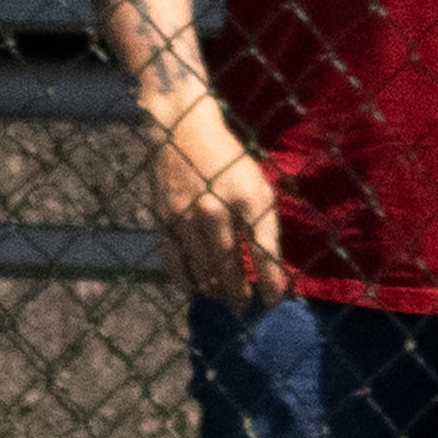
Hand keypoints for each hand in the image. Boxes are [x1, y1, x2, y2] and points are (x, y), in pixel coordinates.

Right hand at [148, 107, 286, 309]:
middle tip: (244, 306)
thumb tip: (271, 267)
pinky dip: (185, 278)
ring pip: (200, 265)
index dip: (269, 279)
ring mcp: (184, 215)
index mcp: (244, 198)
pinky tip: (196, 288)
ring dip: (214, 288)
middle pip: (227, 263)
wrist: (184, 131)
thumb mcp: (258, 187)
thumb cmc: (230, 162)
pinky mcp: (164, 218)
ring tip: (224, 299)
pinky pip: (173, 258)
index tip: (274, 300)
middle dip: (238, 290)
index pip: (260, 249)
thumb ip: (265, 226)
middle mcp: (212, 209)